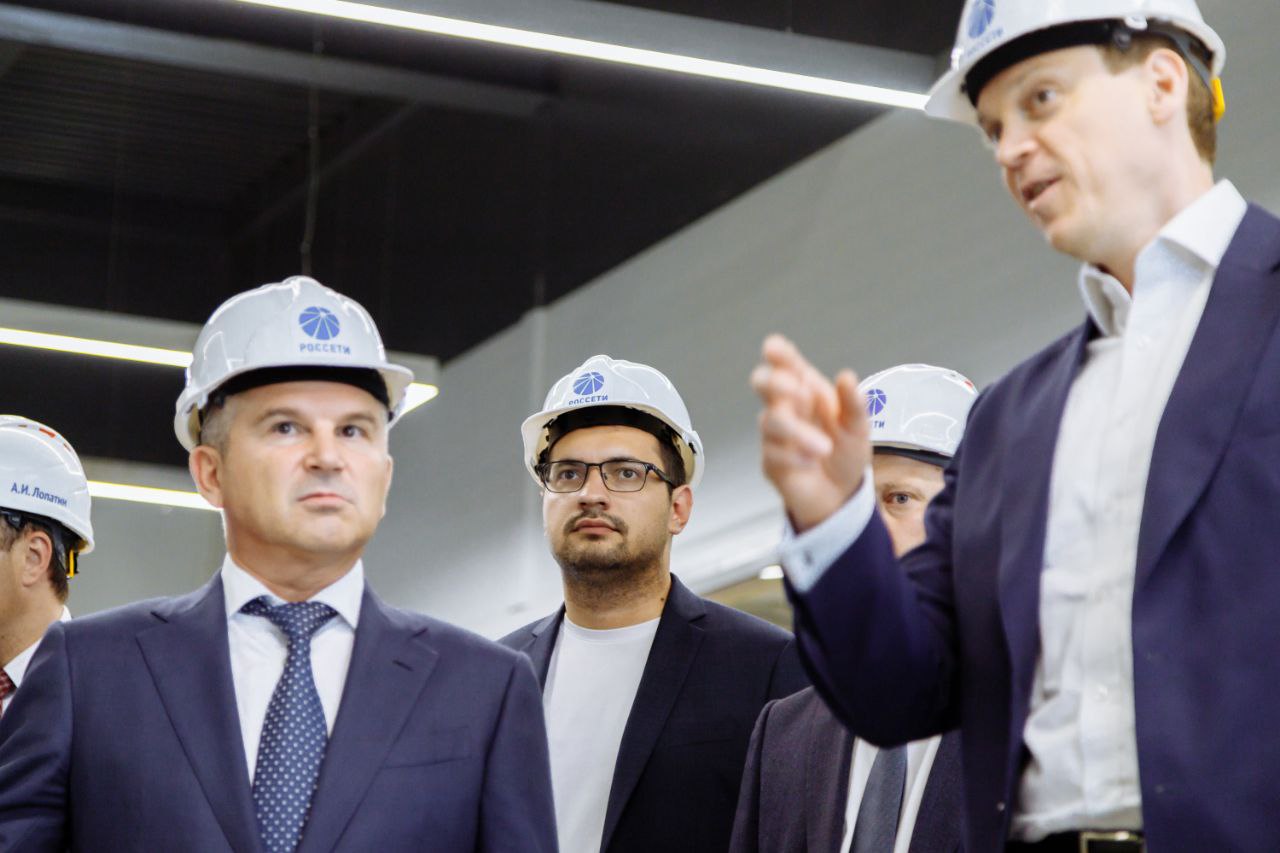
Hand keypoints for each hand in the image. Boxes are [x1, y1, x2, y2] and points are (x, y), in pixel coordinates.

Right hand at [751, 334, 871, 531]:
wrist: (841, 494)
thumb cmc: (845, 453)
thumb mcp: (859, 427)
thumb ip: (854, 403)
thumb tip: (847, 377)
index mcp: (807, 390)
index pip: (787, 364)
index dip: (777, 354)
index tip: (773, 348)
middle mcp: (787, 407)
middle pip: (763, 384)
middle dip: (774, 382)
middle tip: (798, 391)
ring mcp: (776, 434)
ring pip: (770, 421)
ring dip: (798, 432)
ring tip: (824, 448)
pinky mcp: (771, 460)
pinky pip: (774, 453)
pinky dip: (796, 458)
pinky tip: (811, 462)